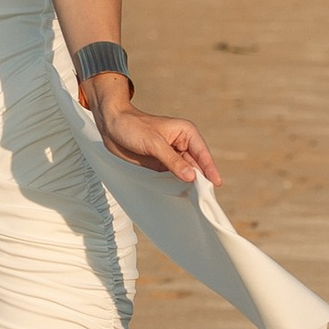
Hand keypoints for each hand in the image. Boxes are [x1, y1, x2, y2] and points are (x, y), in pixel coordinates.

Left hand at [94, 91, 219, 188]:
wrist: (111, 126)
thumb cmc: (132, 127)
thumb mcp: (153, 144)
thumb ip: (173, 161)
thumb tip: (191, 177)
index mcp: (186, 132)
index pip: (203, 153)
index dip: (210, 169)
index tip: (216, 183)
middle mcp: (183, 144)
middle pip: (198, 166)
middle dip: (202, 180)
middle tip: (207, 199)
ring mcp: (173, 155)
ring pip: (187, 173)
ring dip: (191, 185)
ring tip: (199, 202)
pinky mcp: (163, 164)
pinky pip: (175, 177)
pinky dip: (179, 185)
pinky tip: (184, 196)